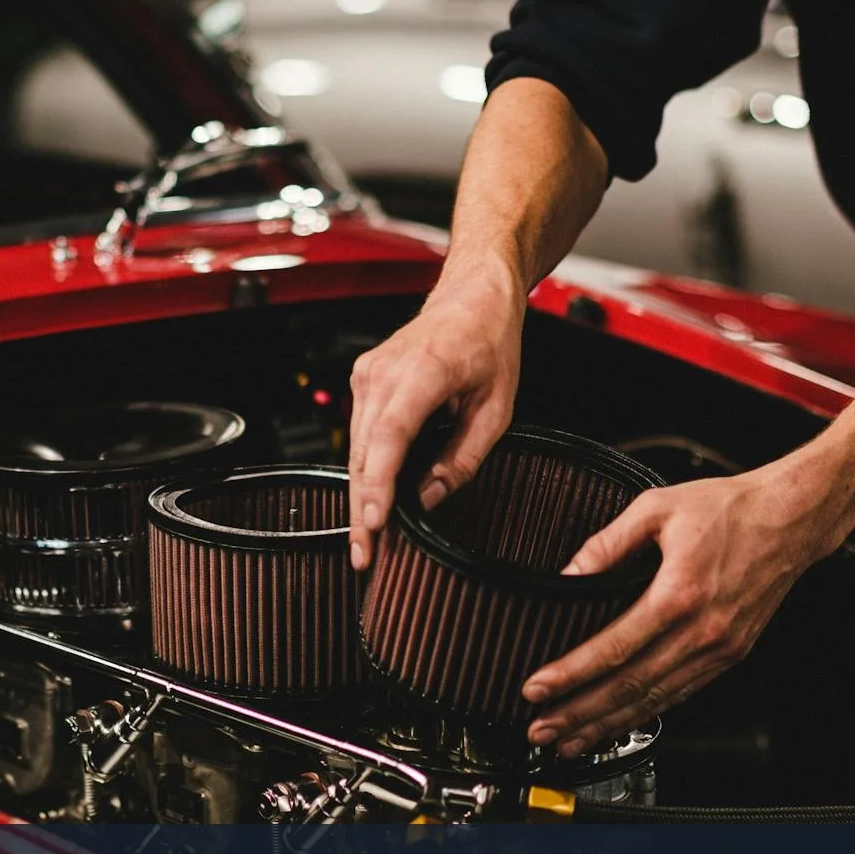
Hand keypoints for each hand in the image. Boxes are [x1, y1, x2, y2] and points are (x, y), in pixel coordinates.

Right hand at [348, 272, 524, 570]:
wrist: (472, 296)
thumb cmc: (488, 341)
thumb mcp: (497, 408)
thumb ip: (463, 458)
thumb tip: (430, 498)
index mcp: (423, 373)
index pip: (389, 439)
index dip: (379, 486)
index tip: (375, 524)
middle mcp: (383, 373)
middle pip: (365, 455)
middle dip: (363, 509)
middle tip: (365, 556)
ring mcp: (367, 375)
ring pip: (357, 449)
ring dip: (361, 494)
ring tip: (366, 539)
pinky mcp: (364, 381)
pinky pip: (360, 435)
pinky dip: (366, 468)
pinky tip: (372, 499)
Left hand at [521, 463, 843, 756]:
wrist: (791, 518)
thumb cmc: (729, 509)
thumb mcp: (657, 508)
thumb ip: (607, 542)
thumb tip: (568, 573)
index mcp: (679, 593)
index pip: (613, 648)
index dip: (570, 674)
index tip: (536, 689)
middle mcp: (701, 631)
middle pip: (630, 686)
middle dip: (579, 714)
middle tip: (540, 730)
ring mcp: (719, 648)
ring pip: (655, 700)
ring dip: (608, 725)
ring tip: (570, 741)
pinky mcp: (730, 655)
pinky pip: (681, 694)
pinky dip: (645, 715)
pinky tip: (619, 724)